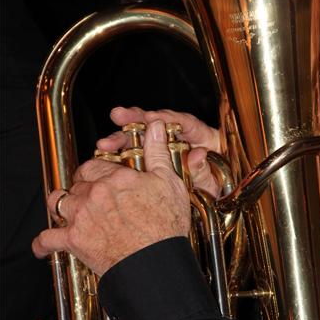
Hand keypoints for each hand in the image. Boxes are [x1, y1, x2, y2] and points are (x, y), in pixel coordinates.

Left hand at [32, 121, 190, 275]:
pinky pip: (47, 239)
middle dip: (82, 188)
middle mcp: (94, 193)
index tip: (101, 177)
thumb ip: (157, 153)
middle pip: (77, 182)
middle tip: (91, 195)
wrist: (154, 263)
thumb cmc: (165, 228)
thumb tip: (154, 126)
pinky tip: (43, 246)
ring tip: (71, 211)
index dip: (97, 171)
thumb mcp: (169, 183)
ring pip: (58, 202)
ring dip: (63, 206)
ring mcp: (81, 216)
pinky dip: (43, 243)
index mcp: (116, 177)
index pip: (94, 164)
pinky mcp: (73, 240)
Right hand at [97, 107, 220, 197]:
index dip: (167, 118)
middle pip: (154, 123)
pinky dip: (118, 157)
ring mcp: (161, 150)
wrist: (211, 204)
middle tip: (118, 115)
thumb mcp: (213, 181)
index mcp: (200, 137)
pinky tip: (103, 158)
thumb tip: (198, 156)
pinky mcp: (148, 163)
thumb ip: (204, 169)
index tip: (152, 117)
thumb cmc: (215, 187)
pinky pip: (132, 157)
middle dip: (134, 119)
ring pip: (139, 139)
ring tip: (104, 144)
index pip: (183, 122)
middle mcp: (177, 139)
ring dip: (120, 139)